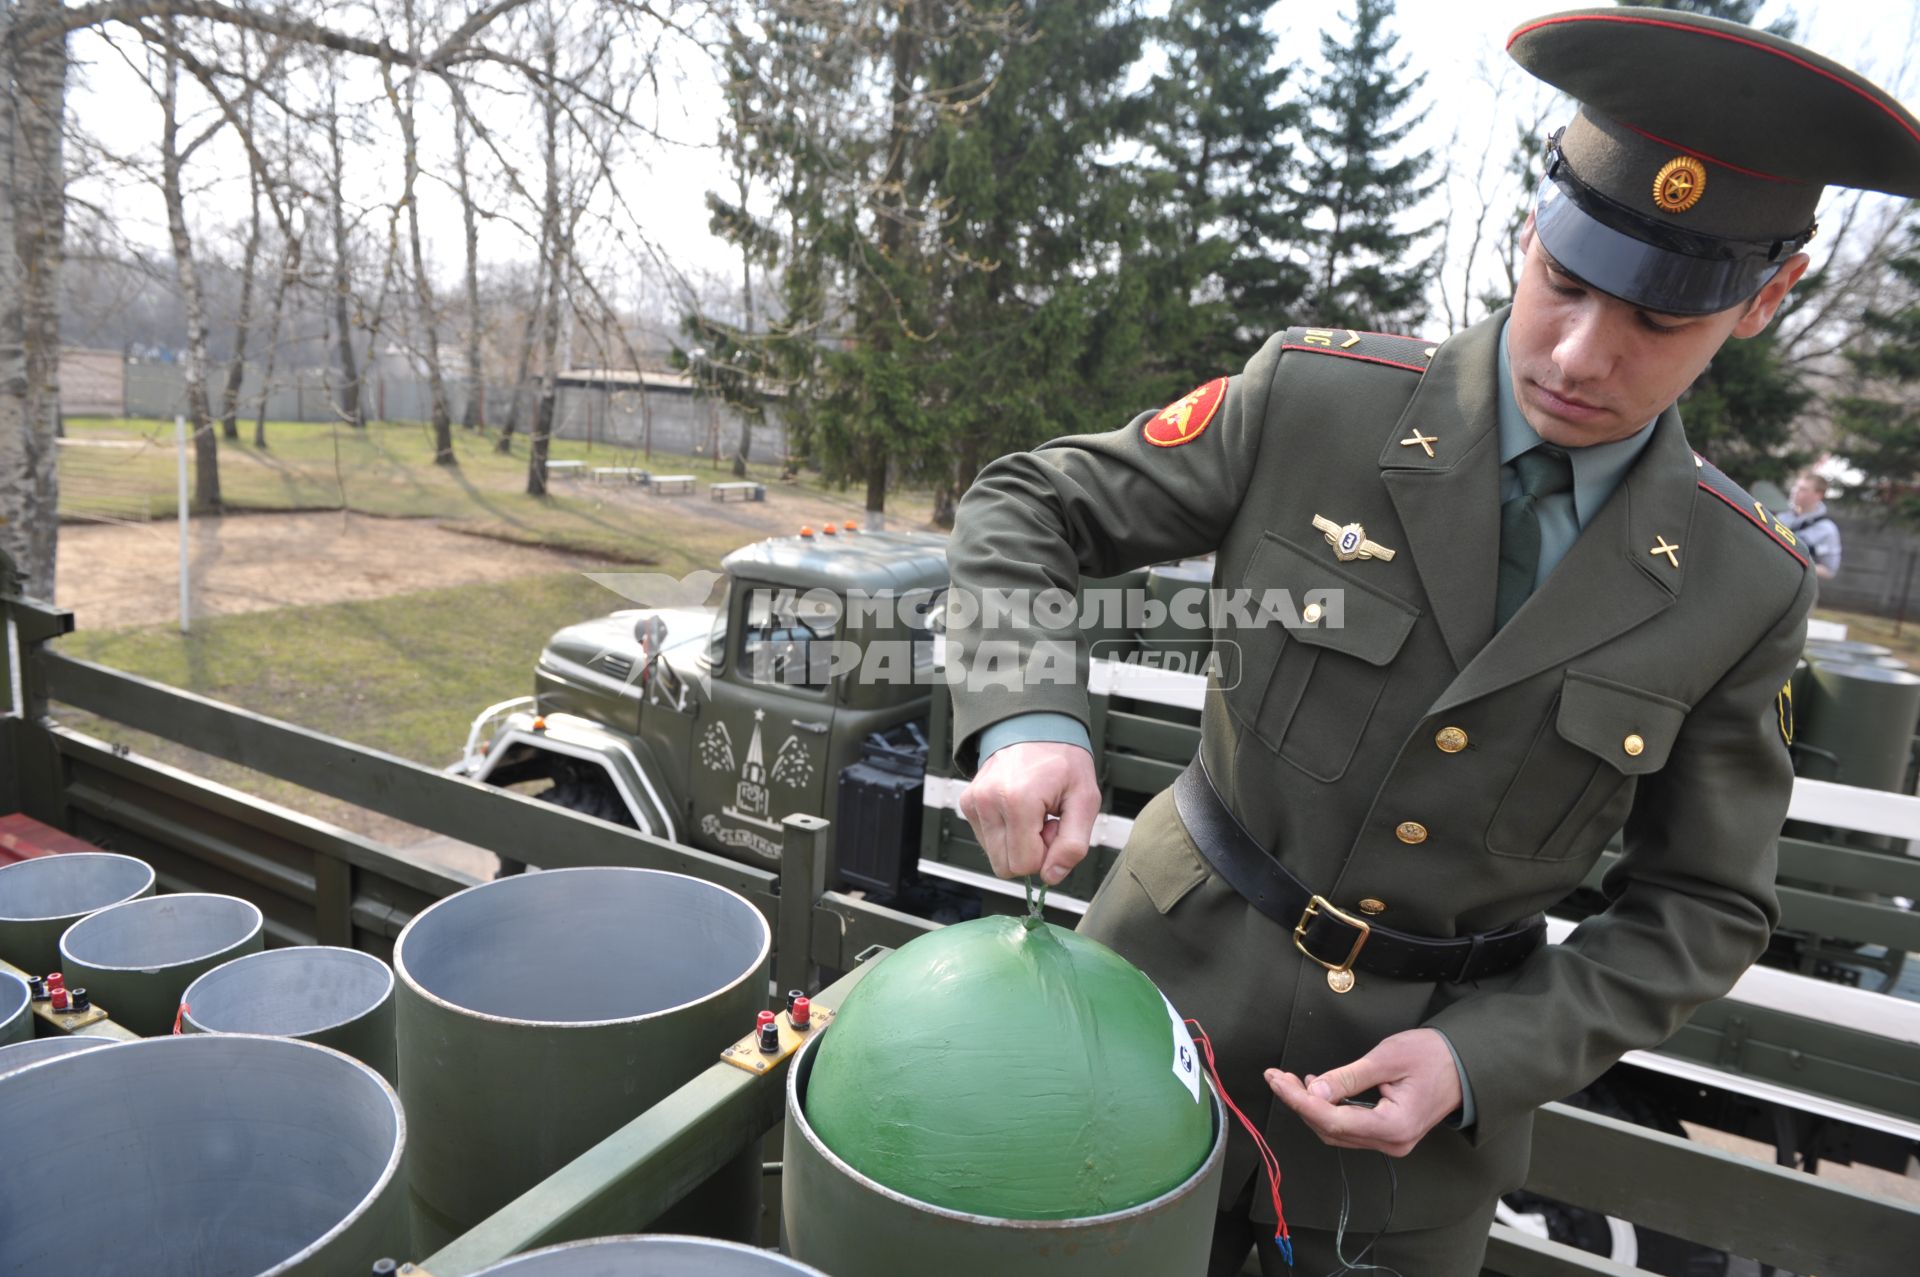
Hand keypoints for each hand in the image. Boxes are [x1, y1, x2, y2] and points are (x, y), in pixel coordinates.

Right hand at [956, 741, 1099, 883]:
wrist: (1035, 727)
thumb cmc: (1062, 761)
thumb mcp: (1085, 800)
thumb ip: (1073, 844)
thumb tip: (1052, 877)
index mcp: (1017, 801)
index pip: (1025, 865)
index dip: (1046, 854)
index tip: (1055, 827)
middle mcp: (988, 802)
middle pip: (1005, 866)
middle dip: (1030, 853)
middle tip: (1045, 823)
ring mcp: (974, 802)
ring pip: (995, 856)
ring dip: (1017, 843)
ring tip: (1034, 814)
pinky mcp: (967, 803)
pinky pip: (986, 840)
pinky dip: (1005, 832)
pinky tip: (1019, 810)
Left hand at [1265, 1028, 1461, 1157]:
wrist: (1465, 1065)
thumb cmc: (1433, 1056)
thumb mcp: (1386, 1058)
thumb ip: (1349, 1077)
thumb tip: (1315, 1090)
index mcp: (1393, 1126)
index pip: (1332, 1120)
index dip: (1299, 1101)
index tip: (1276, 1082)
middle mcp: (1392, 1142)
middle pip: (1331, 1130)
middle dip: (1299, 1103)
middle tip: (1277, 1077)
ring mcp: (1391, 1141)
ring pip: (1337, 1132)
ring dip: (1312, 1107)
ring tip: (1292, 1081)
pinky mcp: (1389, 1134)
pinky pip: (1350, 1128)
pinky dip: (1329, 1110)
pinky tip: (1318, 1090)